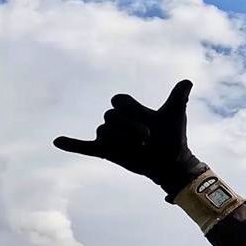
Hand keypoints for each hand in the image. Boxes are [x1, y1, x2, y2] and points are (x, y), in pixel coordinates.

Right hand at [54, 79, 206, 197]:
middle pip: (111, 118)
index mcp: (129, 108)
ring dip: (122, 143)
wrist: (171, 163)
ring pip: (104, 133)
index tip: (150, 123)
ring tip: (139, 150)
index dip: (132, 111)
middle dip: (130, 129)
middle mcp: (116, 120)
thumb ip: (178, 98)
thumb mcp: (175, 116)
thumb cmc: (172, 137)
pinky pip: (84, 147)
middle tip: (147, 140)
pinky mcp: (106, 151)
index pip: (119, 100)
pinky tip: (57, 141)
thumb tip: (188, 82)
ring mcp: (110, 136)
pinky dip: (72, 144)